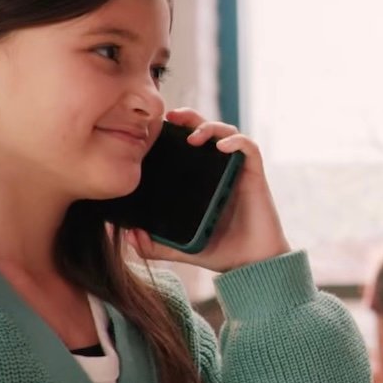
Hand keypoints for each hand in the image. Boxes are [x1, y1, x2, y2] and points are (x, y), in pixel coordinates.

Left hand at [130, 108, 291, 271]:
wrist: (251, 264)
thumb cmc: (220, 252)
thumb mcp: (179, 248)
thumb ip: (153, 246)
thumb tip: (128, 235)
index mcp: (201, 180)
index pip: (187, 145)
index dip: (173, 131)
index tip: (153, 129)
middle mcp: (219, 170)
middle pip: (205, 130)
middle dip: (189, 117)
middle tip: (171, 117)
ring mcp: (237, 170)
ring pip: (227, 132)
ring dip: (210, 127)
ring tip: (194, 137)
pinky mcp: (254, 174)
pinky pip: (248, 147)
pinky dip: (236, 142)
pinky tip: (222, 148)